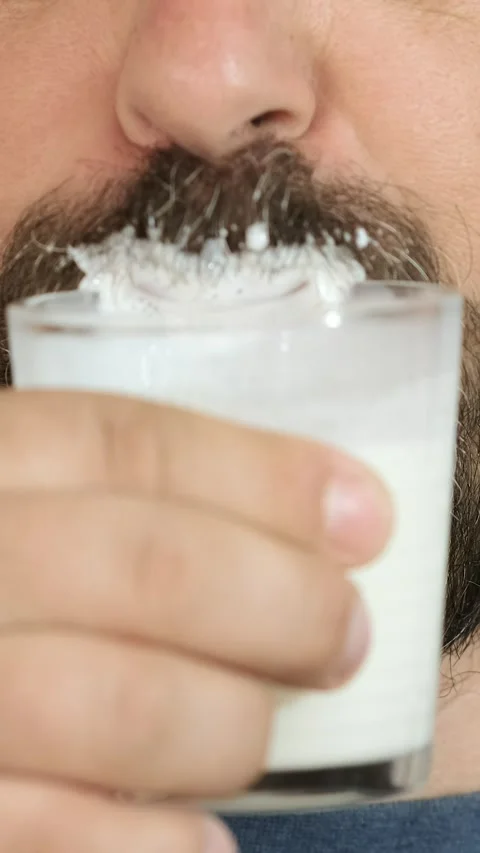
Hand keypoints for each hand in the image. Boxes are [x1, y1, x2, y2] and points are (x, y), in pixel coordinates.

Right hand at [0, 390, 391, 852]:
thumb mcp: (14, 505)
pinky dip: (149, 841)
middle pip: (145, 566)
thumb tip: (294, 507)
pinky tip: (200, 837)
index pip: (125, 441)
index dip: (259, 474)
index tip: (359, 510)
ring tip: (260, 731)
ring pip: (112, 704)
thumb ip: (106, 497)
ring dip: (227, 724)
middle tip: (343, 631)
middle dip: (278, 602)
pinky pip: (48, 832)